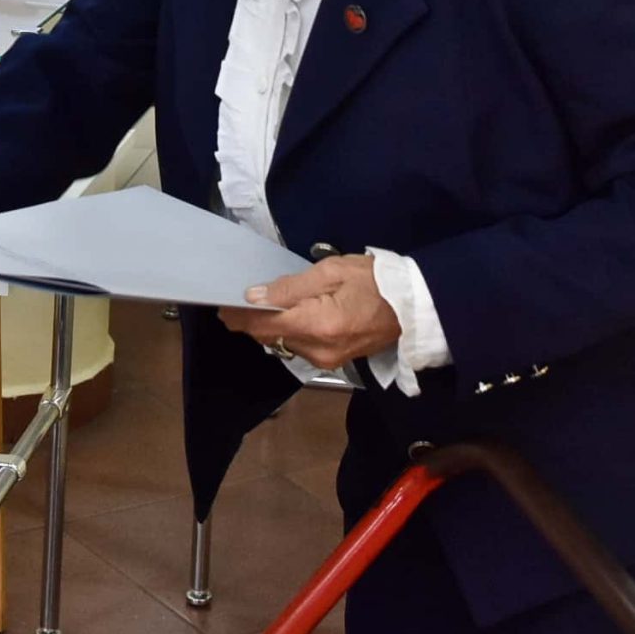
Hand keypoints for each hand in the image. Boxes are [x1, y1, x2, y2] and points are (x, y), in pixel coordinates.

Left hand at [220, 254, 399, 369]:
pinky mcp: (334, 362)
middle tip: (236, 302)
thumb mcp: (331, 272)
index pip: (264, 326)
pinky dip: (289, 331)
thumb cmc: (374, 280)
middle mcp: (318, 350)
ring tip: (262, 305)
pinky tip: (288, 316)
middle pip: (270, 337)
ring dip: (270, 326)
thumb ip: (290, 287)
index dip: (239, 317)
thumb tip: (254, 296)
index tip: (221, 306)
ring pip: (284, 343)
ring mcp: (327, 360)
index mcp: (317, 325)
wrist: (413, 305)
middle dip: (252, 321)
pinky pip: (300, 347)